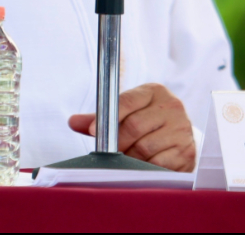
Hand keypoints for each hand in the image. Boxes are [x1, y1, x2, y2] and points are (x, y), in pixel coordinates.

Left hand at [68, 83, 195, 171]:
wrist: (178, 134)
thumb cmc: (146, 120)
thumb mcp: (126, 111)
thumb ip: (100, 117)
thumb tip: (73, 122)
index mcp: (154, 91)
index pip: (127, 101)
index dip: (109, 117)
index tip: (94, 131)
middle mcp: (172, 106)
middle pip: (135, 126)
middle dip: (117, 142)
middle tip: (108, 151)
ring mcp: (182, 130)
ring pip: (145, 147)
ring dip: (129, 156)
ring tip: (124, 158)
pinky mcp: (187, 152)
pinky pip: (158, 164)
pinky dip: (144, 167)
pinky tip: (139, 166)